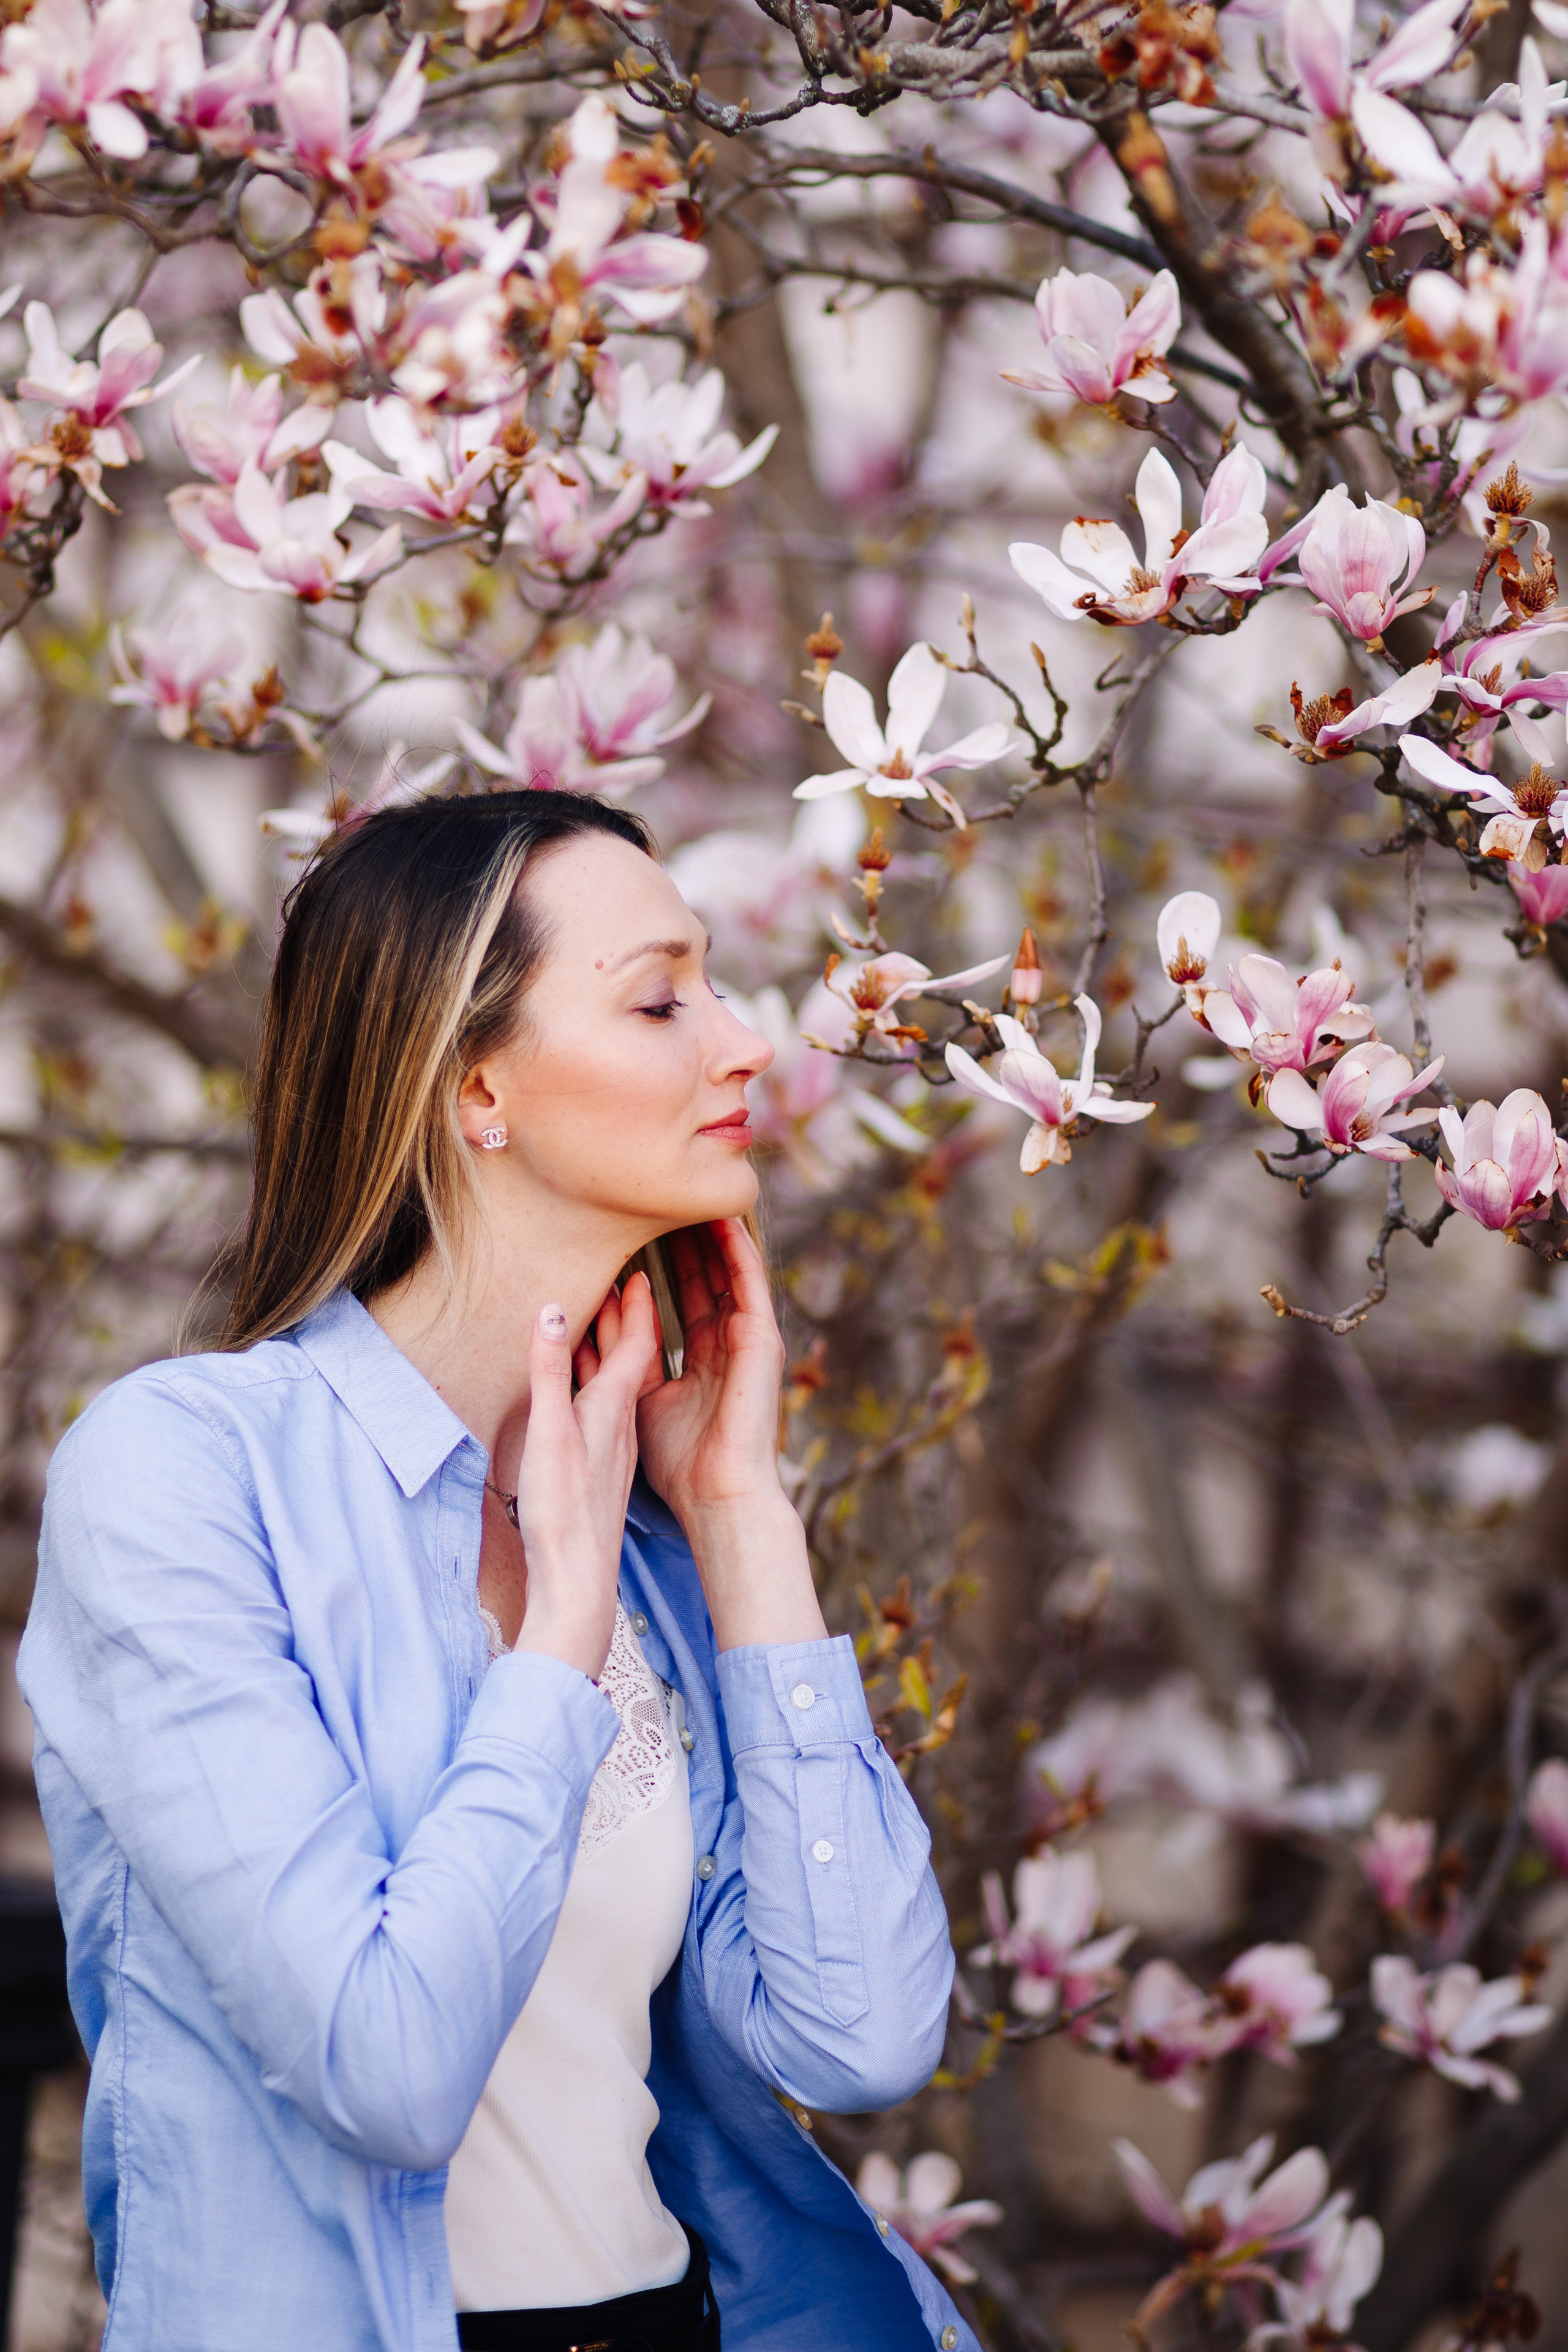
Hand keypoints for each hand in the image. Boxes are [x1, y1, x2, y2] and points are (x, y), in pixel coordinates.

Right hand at [511, 1278, 659, 1679]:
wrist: (577, 1581)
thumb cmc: (564, 1510)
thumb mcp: (550, 1432)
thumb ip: (551, 1372)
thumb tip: (554, 1311)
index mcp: (614, 1406)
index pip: (638, 1340)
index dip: (638, 1301)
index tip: (639, 1263)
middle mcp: (620, 1422)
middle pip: (627, 1355)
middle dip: (622, 1313)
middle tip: (617, 1272)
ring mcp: (612, 1445)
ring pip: (614, 1380)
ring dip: (605, 1346)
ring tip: (590, 1316)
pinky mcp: (599, 1468)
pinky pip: (602, 1406)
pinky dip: (592, 1381)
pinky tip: (580, 1386)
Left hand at [636, 1220, 824, 1651]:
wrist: (716, 1493)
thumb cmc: (678, 1460)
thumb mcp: (640, 1398)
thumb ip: (626, 1362)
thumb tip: (591, 1331)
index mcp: (701, 1357)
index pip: (682, 1296)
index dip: (665, 1263)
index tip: (641, 1226)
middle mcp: (726, 1342)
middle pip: (707, 1276)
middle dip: (687, 1238)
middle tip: (664, 1194)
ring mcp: (747, 1339)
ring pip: (729, 1272)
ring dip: (713, 1234)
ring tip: (694, 1193)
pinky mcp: (762, 1340)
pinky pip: (751, 1285)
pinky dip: (740, 1252)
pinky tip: (725, 1221)